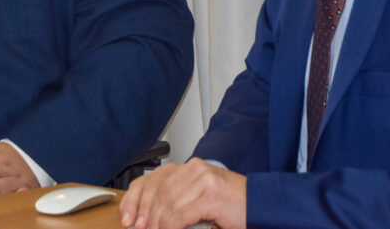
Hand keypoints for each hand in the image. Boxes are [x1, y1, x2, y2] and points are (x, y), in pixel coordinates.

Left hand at [119, 159, 245, 228]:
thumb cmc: (233, 206)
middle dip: (144, 215)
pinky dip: (170, 227)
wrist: (262, 206)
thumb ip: (178, 202)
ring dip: (157, 224)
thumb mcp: (200, 200)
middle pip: (157, 191)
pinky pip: (179, 215)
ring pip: (166, 205)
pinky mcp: (210, 195)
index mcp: (190, 167)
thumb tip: (149, 219)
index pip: (153, 179)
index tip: (128, 218)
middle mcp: (195, 169)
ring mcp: (202, 180)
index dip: (136, 199)